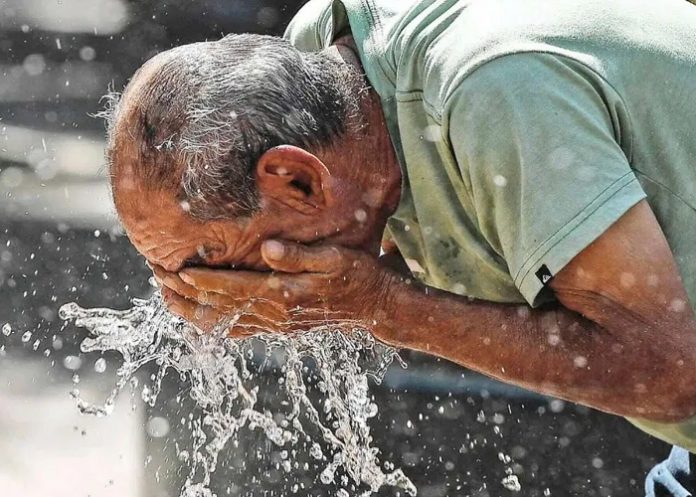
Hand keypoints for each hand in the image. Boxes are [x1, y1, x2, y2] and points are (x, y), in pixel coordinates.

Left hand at [152, 240, 405, 336]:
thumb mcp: (336, 259)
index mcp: (284, 296)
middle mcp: (274, 315)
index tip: (172, 268)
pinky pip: (238, 330)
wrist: (376, 307)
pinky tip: (198, 318)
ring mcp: (275, 324)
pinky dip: (213, 325)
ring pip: (223, 322)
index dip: (200, 279)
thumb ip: (300, 255)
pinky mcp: (279, 327)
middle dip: (185, 293)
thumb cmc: (358, 276)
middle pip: (220, 307)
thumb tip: (269, 249)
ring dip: (192, 310)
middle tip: (156, 276)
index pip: (231, 288)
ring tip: (165, 296)